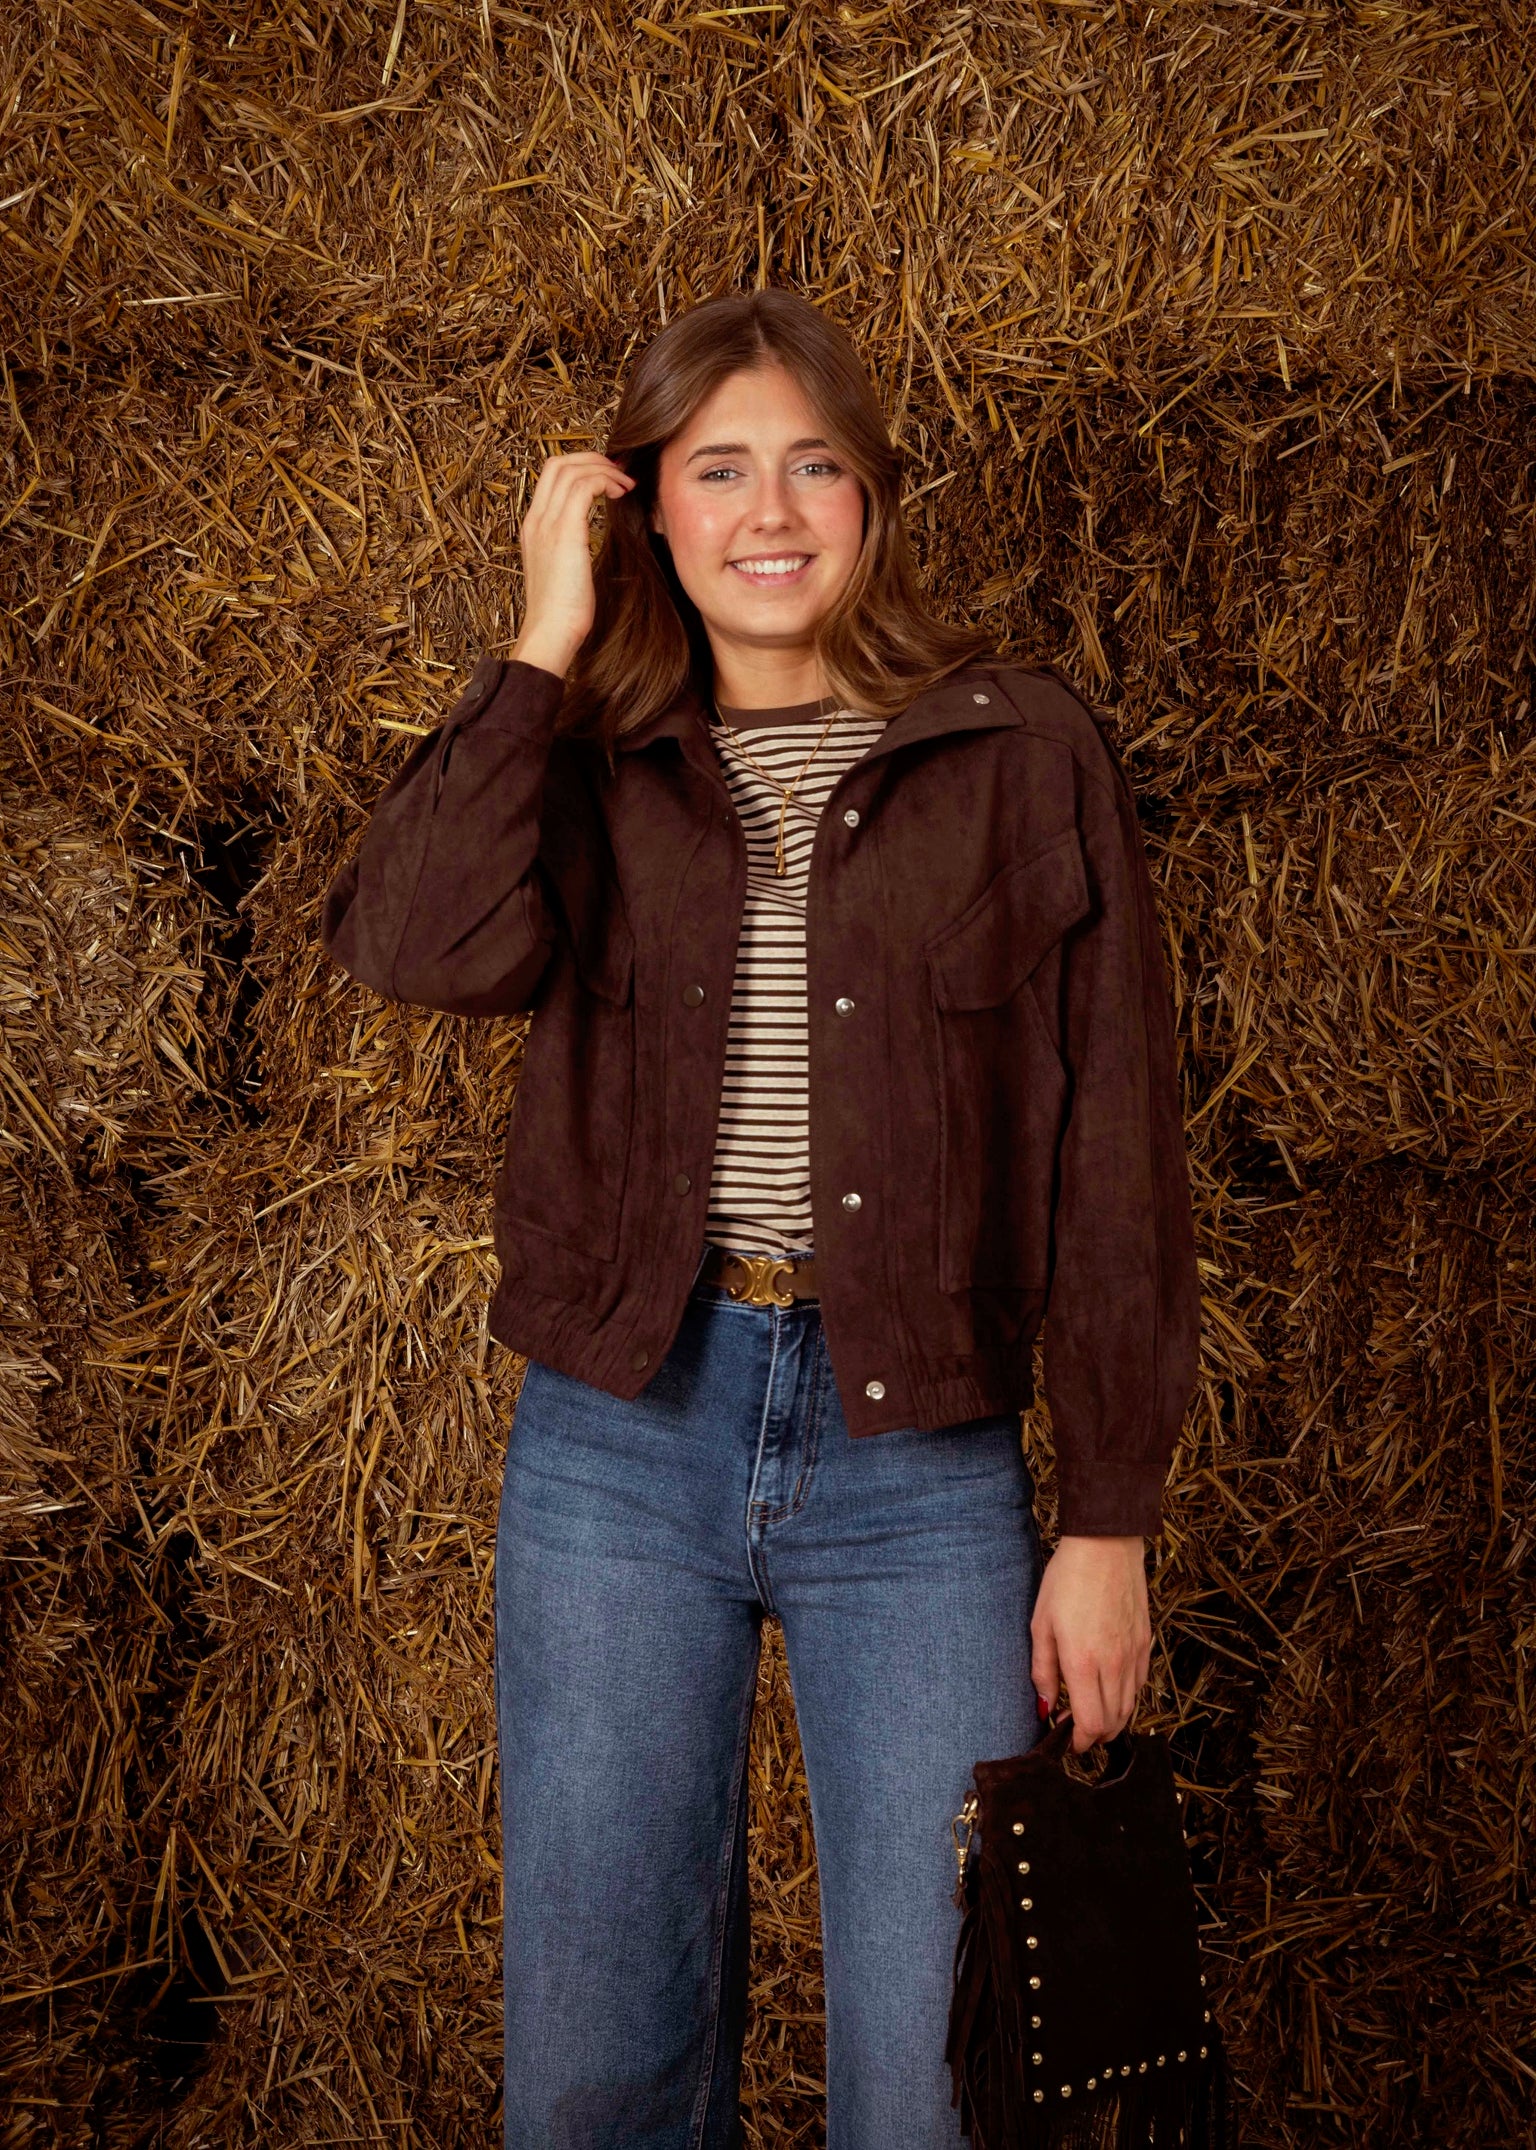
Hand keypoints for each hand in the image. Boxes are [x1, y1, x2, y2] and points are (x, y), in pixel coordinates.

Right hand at [512, 451, 635, 677]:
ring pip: (572, 469)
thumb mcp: (563, 571)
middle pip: (558, 463)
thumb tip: (589, 539)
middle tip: (620, 471)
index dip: (581, 467)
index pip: (551, 476)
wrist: (551, 632)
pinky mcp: (564, 531)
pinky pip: (584, 486)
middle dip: (593, 459)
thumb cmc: (562, 612)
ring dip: (604, 470)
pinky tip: (621, 494)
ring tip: (626, 484)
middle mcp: (536, 519)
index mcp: (533, 527)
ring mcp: (547, 523)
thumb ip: (570, 548)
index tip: (608, 476)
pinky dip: (605, 481)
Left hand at [1030, 1535, 1149, 1753]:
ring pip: (1130, 1707)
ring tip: (1091, 1712)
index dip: (1078, 1742)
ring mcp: (1134, 1654)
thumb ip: (1042, 1671)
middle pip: (1113, 1723)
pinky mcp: (1145, 1642)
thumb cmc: (1067, 1580)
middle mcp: (1114, 1665)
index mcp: (1084, 1664)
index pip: (1090, 1725)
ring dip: (1112, 1720)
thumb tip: (1044, 1707)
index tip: (1065, 1739)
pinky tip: (1109, 1687)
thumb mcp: (1041, 1624)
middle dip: (1094, 1736)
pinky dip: (1126, 1698)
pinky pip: (1139, 1684)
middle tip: (1074, 1729)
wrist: (1106, 1544)